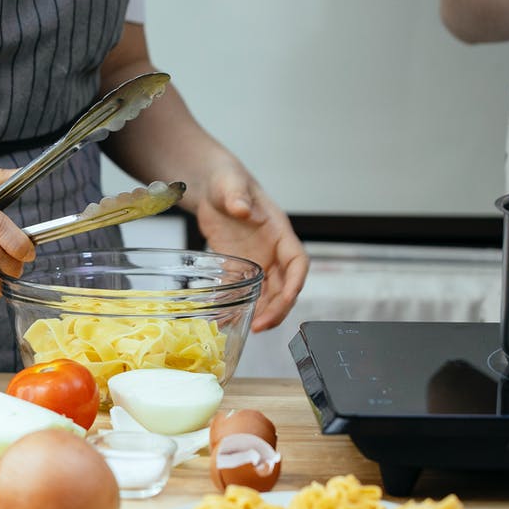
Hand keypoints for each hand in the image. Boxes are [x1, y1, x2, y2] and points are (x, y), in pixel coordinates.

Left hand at [191, 162, 308, 331]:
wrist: (211, 187)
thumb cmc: (226, 180)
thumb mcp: (230, 184)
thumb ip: (237, 195)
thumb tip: (242, 209)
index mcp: (278, 231)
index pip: (297, 262)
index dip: (295, 282)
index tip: (287, 298)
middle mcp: (272, 250)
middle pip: (285, 285)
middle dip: (278, 307)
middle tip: (261, 326)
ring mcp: (257, 260)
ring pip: (268, 293)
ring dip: (263, 312)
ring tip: (250, 328)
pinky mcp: (238, 266)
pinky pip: (246, 291)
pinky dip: (242, 306)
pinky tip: (231, 320)